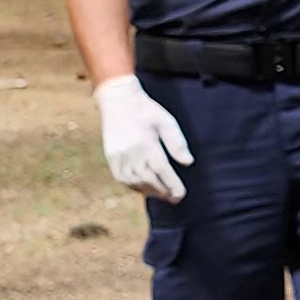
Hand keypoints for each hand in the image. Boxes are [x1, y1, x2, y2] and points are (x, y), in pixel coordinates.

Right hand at [96, 76, 192, 200]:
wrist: (118, 100)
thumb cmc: (146, 111)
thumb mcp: (166, 122)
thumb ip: (177, 143)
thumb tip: (188, 162)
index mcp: (146, 144)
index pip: (162, 171)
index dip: (172, 185)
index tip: (181, 195)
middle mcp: (131, 153)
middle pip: (148, 180)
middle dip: (162, 191)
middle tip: (175, 198)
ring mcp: (118, 156)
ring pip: (134, 182)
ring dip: (149, 191)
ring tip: (162, 195)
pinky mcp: (111, 157)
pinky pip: (121, 178)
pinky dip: (133, 186)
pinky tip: (144, 188)